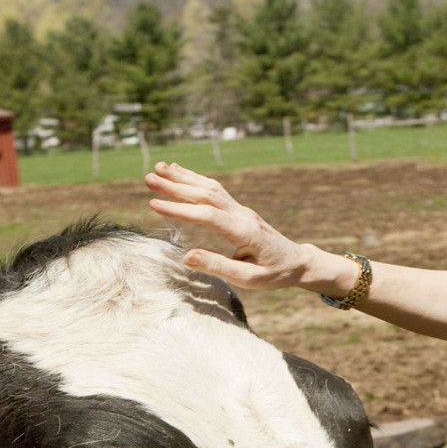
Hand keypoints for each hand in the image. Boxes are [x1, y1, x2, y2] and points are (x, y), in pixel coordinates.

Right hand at [144, 162, 314, 290]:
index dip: (180, 209)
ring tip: (158, 168)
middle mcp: (242, 215)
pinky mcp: (239, 210)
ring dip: (184, 176)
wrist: (297, 262)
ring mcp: (241, 210)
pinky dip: (196, 179)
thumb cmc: (274, 274)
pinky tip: (179, 173)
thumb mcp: (249, 279)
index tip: (154, 204)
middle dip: (176, 185)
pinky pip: (215, 190)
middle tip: (149, 178)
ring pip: (210, 187)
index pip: (207, 215)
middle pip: (206, 194)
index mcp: (244, 231)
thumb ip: (219, 267)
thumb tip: (187, 257)